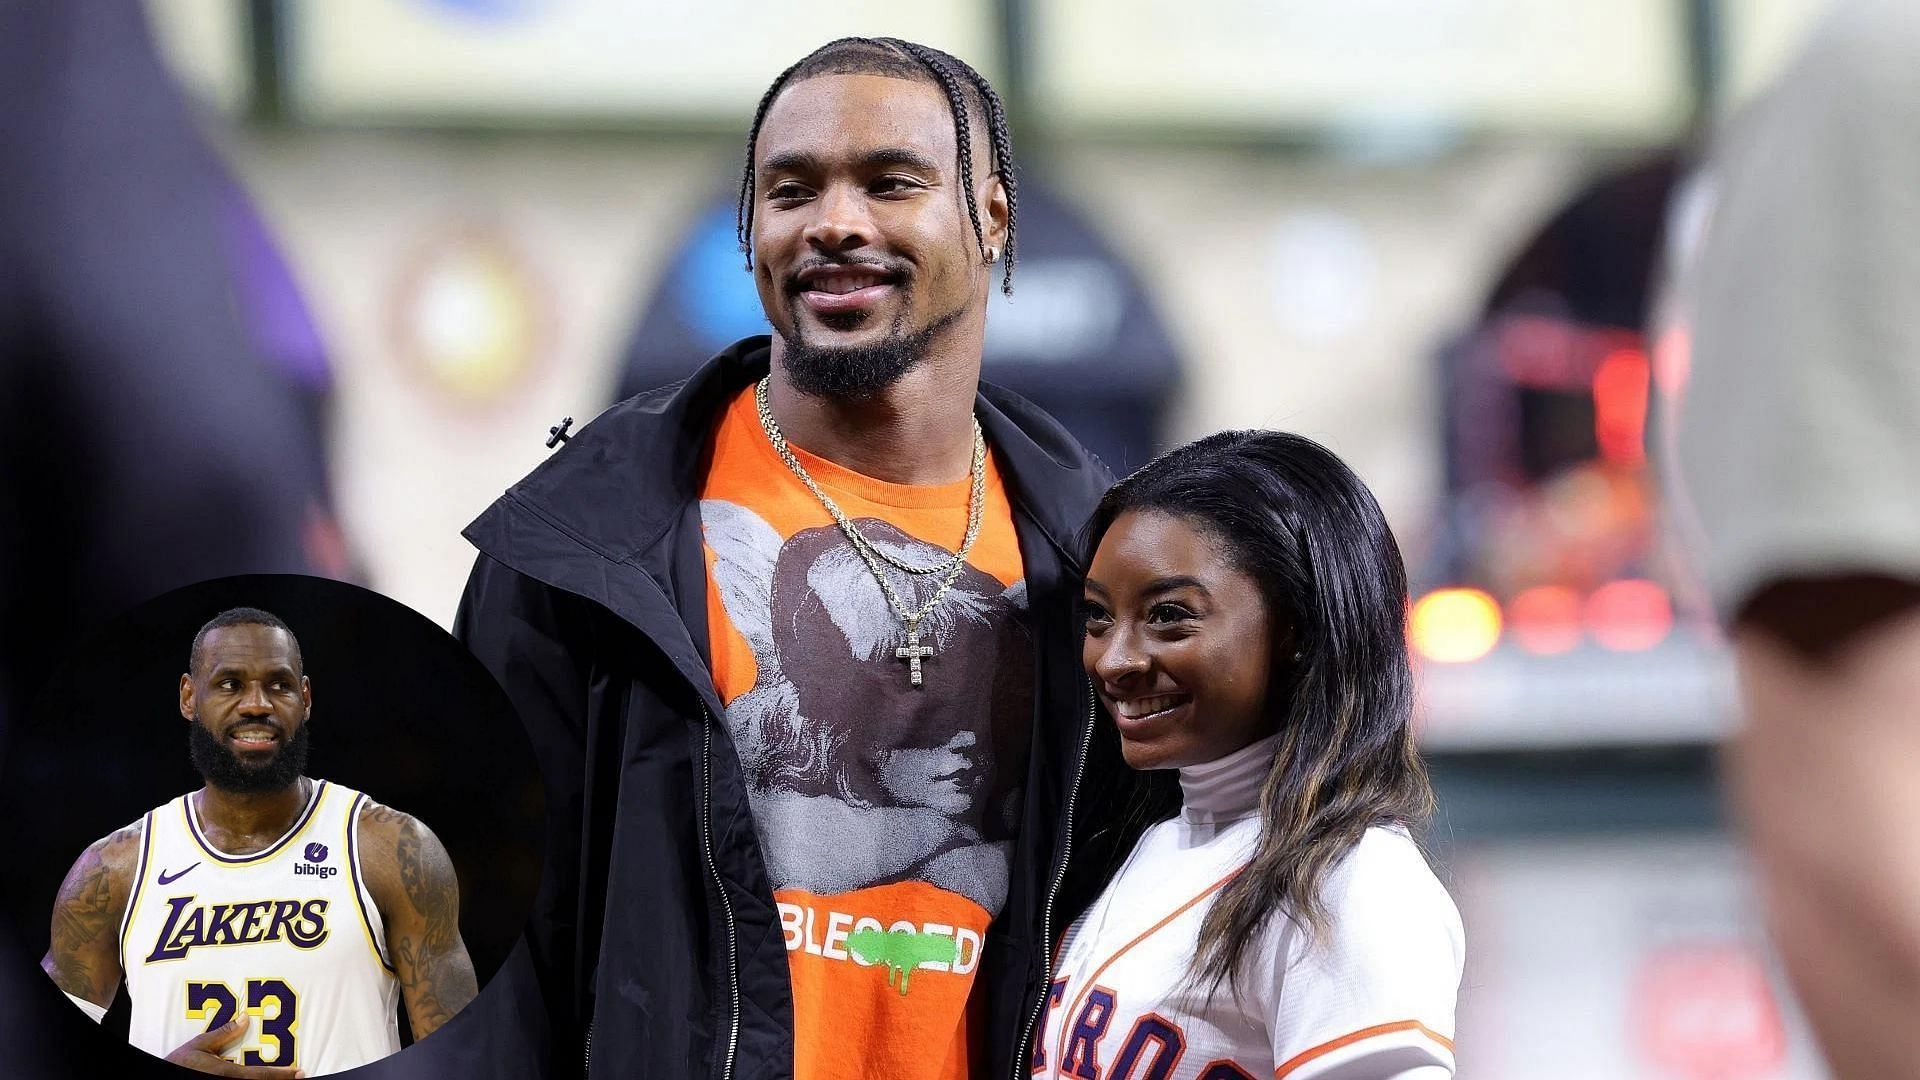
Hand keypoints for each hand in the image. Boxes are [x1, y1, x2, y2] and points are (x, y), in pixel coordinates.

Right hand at [163, 1015, 303, 1077]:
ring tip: (286, 1079)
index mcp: (227, 1074)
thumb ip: (223, 1033)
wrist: (160, 1076)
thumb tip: (245, 1018)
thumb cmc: (178, 1064)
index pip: (261, 1075)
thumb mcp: (198, 1046)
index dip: (282, 1075)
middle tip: (299, 1077)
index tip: (300, 1072)